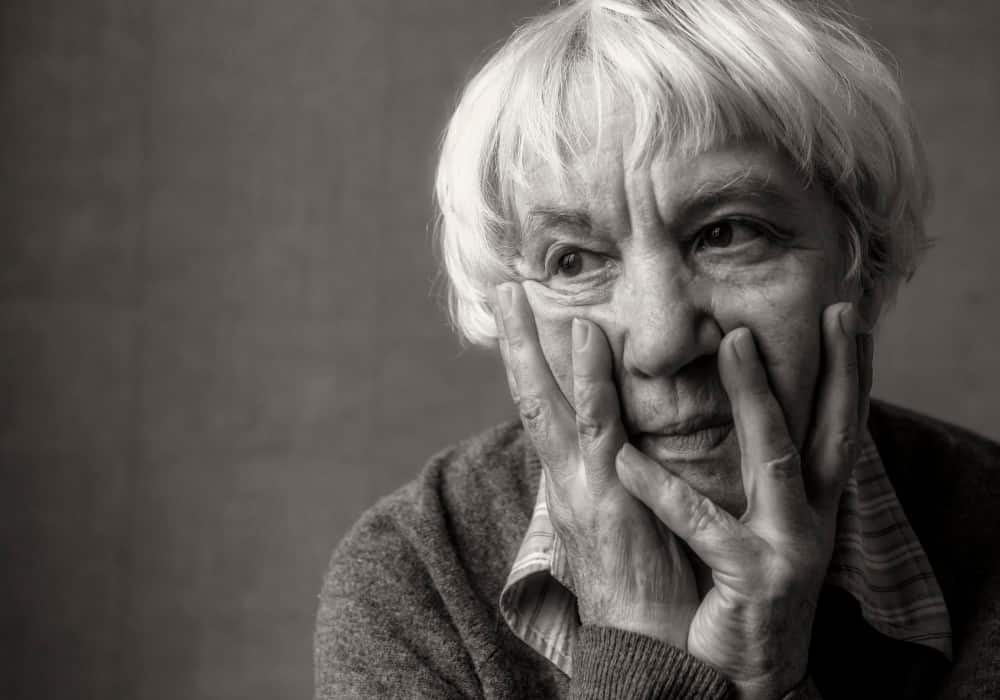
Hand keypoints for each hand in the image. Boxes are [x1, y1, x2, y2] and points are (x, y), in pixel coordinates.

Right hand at [494, 282, 698, 647]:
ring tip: (518, 299)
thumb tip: (626, 449)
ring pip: (547, 406)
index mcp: (572, 486)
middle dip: (514, 348)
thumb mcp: (627, 523)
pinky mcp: (606, 500)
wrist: (648, 648)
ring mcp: (581, 489)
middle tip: (501, 294)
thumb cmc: (648, 586)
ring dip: (531, 350)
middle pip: (529, 401)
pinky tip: (586, 337)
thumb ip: (621, 481)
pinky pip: (596, 428)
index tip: (526, 326)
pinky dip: (588, 380)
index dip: (533, 370)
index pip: (546, 416)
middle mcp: (566, 481)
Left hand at [615, 303, 871, 697]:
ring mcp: (787, 548)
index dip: (851, 372)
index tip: (847, 314)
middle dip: (842, 368)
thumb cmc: (737, 591)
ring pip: (777, 459)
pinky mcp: (752, 578)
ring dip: (759, 398)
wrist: (737, 677)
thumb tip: (743, 415)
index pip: (837, 425)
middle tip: (836, 309)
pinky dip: (663, 490)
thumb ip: (755, 477)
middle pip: (835, 429)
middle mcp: (809, 520)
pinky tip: (625, 458)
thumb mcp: (756, 528)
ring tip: (734, 343)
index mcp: (807, 504)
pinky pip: (703, 524)